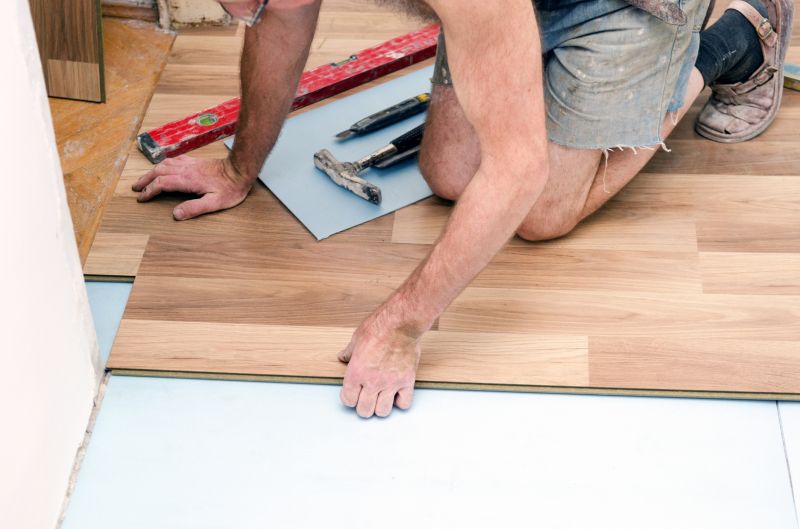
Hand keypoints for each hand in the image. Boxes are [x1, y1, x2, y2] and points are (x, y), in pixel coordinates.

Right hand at [132, 155, 253, 219]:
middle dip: (145, 180)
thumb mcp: (215, 203)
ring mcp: (190, 164)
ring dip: (152, 171)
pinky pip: (175, 160)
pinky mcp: (196, 161)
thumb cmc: (230, 189)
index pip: (162, 184)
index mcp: (188, 180)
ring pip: (165, 164)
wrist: (240, 170)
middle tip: (136, 188)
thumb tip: (176, 214)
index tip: (141, 198)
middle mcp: (186, 170)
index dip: (149, 191)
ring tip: (145, 178)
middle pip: (159, 172)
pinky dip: (165, 164)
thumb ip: (195, 208)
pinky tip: (164, 166)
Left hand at [339, 310, 423, 417]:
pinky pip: (404, 403)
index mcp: (356, 372)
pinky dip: (400, 402)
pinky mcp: (407, 381)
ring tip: (381, 398)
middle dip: (363, 406)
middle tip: (366, 399)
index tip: (353, 394)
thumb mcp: (356, 338)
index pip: (348, 400)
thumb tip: (343, 356)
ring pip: (383, 411)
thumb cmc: (379, 327)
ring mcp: (390, 383)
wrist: (401, 323)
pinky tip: (397, 393)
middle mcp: (372, 381)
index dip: (349, 398)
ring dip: (381, 407)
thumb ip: (349, 352)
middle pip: (365, 410)